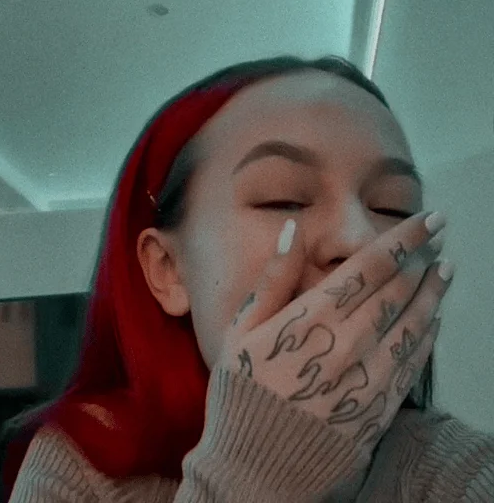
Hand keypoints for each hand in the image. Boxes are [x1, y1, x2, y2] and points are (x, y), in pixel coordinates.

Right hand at [218, 211, 450, 458]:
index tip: (428, 218)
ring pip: (413, 323)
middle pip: (397, 289)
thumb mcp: (242, 331)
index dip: (403, 238)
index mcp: (312, 318)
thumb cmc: (242, 394)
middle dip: (422, 256)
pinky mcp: (379, 410)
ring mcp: (368, 378)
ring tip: (447, 269)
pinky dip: (427, 337)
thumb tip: (293, 230)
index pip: (370, 267)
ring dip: (433, 292)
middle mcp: (348, 343)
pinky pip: (412, 365)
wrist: (255, 470)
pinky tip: (435, 320)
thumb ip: (273, 280)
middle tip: (439, 234)